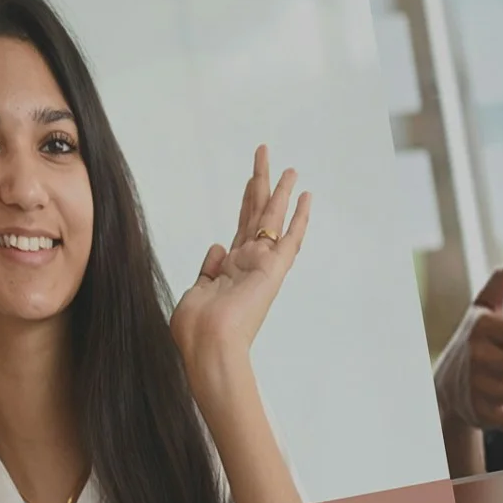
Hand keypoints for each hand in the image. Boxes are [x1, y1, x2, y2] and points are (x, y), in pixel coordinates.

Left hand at [170, 146, 312, 371]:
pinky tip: (306, 196)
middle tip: (264, 155)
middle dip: (261, 184)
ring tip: (290, 168)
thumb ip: (208, 269)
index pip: (242, 227)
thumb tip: (217, 246)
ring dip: (281, 192)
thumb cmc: (197, 330)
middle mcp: (249, 263)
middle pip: (257, 214)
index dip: (246, 202)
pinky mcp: (273, 270)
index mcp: (230, 269)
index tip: (252, 181)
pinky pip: (290, 239)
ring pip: (273, 219)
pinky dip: (300, 218)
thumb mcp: (195, 293)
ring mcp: (262, 265)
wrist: (209, 346)